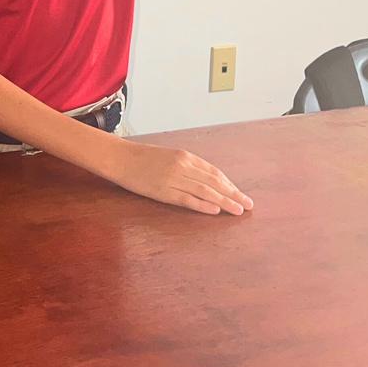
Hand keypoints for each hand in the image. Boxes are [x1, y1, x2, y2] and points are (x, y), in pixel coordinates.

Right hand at [110, 140, 252, 215]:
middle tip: (249, 204)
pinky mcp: (163, 191)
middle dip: (234, 194)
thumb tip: (204, 179)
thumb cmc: (141, 157)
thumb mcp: (167, 156)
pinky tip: (215, 210)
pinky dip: (203, 205)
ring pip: (206, 191)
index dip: (229, 184)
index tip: (240, 193)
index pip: (214, 172)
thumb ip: (185, 165)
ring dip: (225, 201)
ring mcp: (173, 179)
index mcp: (185, 156)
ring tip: (238, 210)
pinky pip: (188, 199)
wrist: (119, 157)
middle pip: (214, 182)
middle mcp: (183, 166)